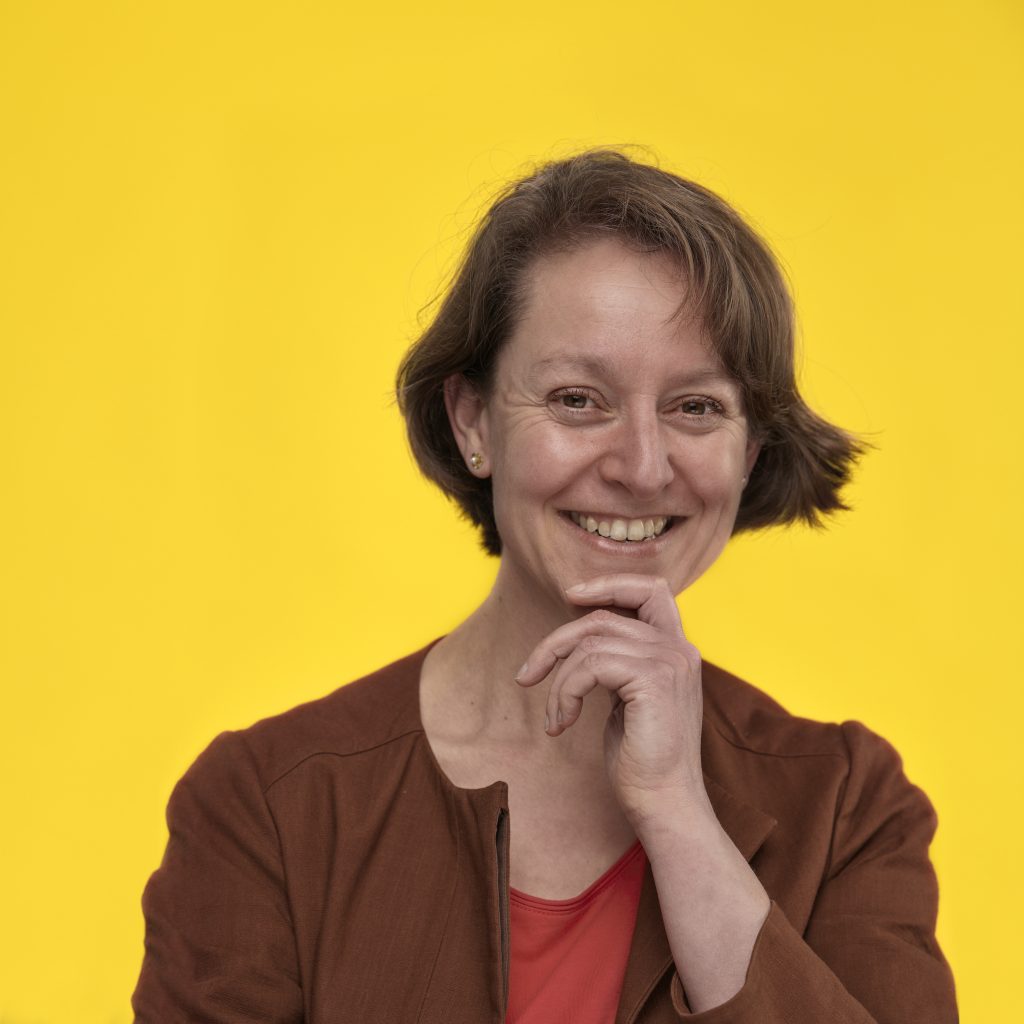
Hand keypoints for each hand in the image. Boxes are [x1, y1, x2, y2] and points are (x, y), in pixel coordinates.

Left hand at [515, 573, 709, 825]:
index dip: (609, 584)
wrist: (664, 802)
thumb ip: (618, 661)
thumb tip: (579, 636)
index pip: (651, 589)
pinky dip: (565, 692)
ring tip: (554, 716)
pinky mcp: (653, 680)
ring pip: (590, 642)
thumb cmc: (642, 757)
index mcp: (676, 649)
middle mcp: (678, 648)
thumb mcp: (628, 696)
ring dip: (558, 679)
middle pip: (603, 617)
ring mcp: (669, 662)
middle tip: (527, 675)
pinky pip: (589, 665)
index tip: (571, 597)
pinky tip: (562, 723)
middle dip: (556, 642)